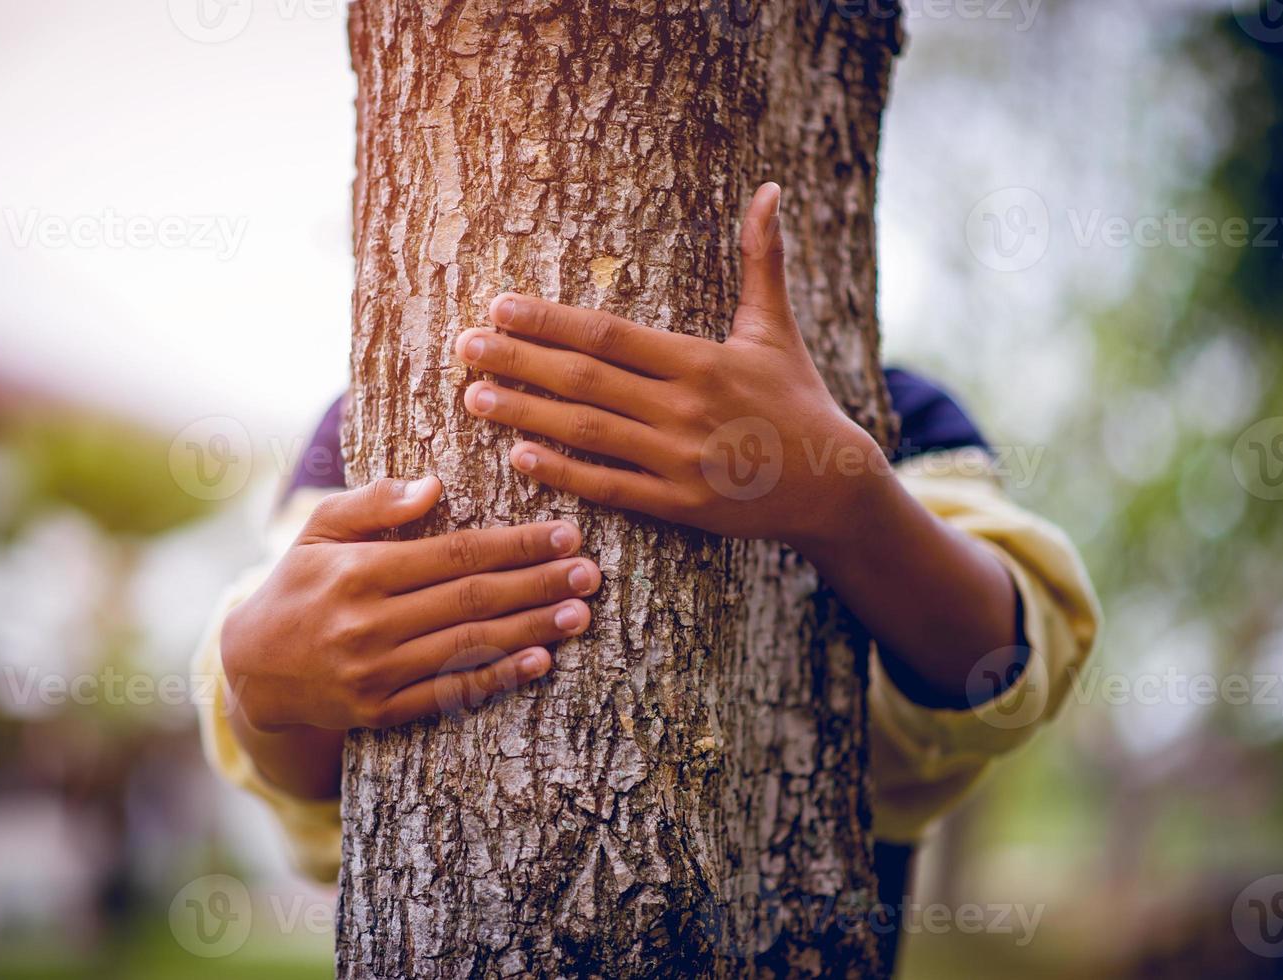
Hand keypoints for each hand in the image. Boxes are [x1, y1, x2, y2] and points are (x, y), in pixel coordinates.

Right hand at [220, 476, 599, 731]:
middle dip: (538, 584)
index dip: (515, 545)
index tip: (565, 534)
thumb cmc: (297, 584)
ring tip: (578, 614)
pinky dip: (497, 677)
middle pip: (472, 600)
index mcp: (358, 571)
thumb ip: (373, 503)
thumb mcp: (319, 530)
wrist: (251, 669)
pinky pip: (449, 693)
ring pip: (469, 647)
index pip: (454, 554)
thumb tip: (434, 485)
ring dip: (531, 629)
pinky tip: (539, 661)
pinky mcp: (380, 712)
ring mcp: (375, 673)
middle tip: (589, 573)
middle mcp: (368, 624)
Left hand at [452, 182, 883, 549]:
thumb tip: (769, 191)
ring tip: (473, 395)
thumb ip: (763, 261)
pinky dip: (563, 472)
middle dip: (519, 361)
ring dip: (525, 412)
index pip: (609, 335)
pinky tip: (518, 455)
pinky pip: (610, 487)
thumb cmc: (796, 399)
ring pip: (588, 432)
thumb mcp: (776, 329)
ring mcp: (680, 460)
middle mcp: (686, 408)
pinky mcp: (679, 505)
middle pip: (586, 380)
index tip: (499, 306)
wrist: (833, 486)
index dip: (550, 321)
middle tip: (464, 346)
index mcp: (701, 361)